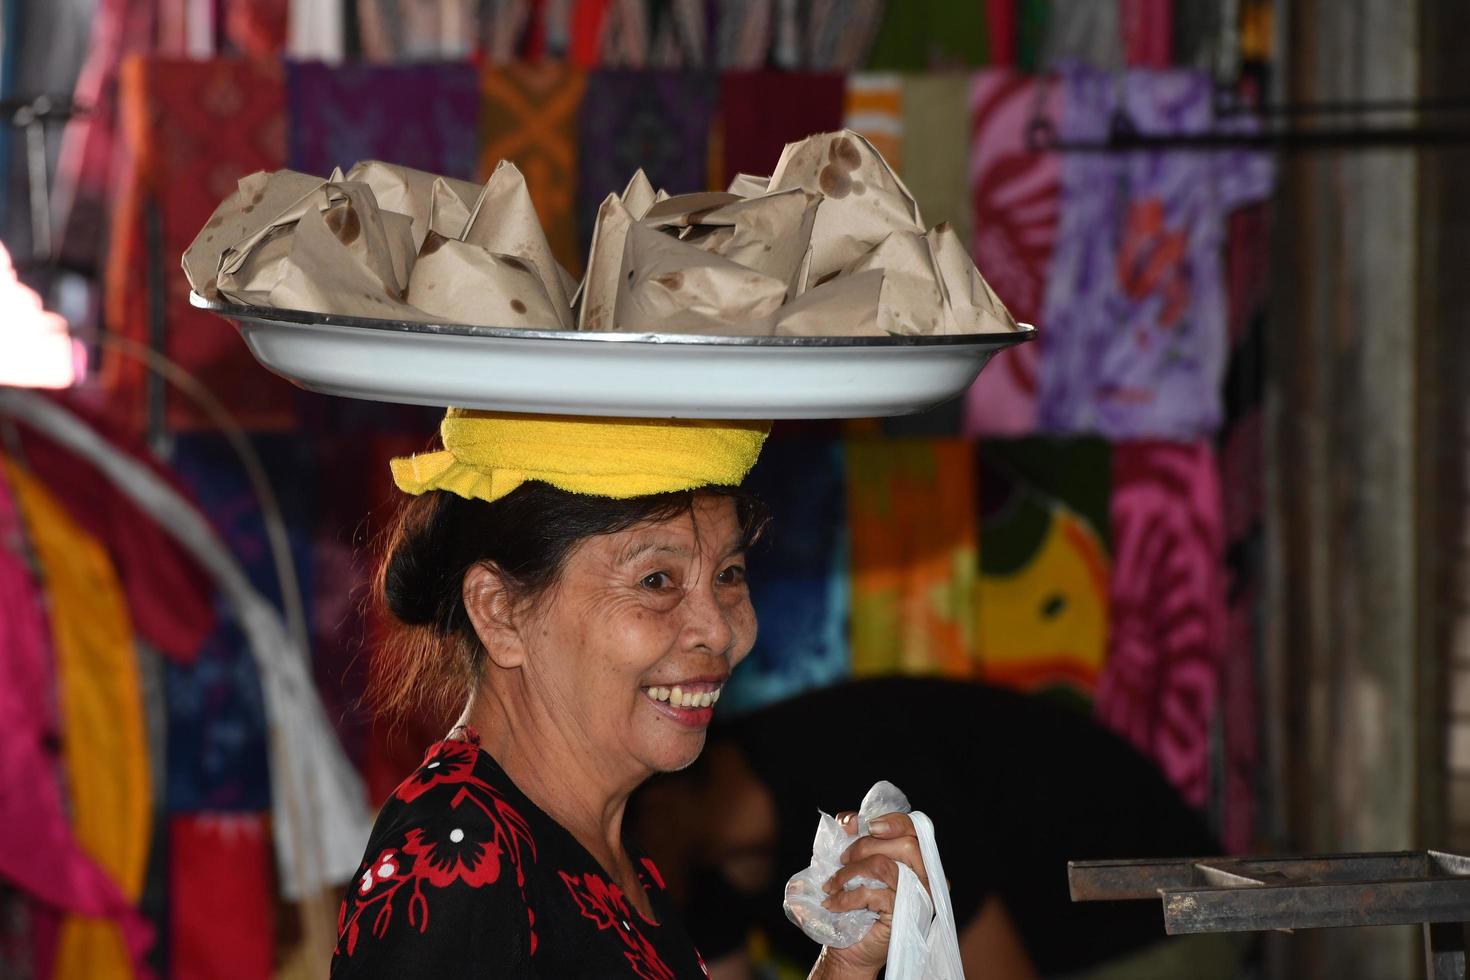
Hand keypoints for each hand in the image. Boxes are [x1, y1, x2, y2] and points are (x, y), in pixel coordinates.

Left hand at [810, 811, 928, 978]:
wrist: (847, 946)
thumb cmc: (852, 902)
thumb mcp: (851, 862)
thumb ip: (854, 836)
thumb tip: (851, 820)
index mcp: (916, 860)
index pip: (914, 829)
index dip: (893, 822)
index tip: (867, 826)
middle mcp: (925, 878)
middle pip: (906, 844)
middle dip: (865, 847)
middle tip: (842, 859)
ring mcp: (918, 898)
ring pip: (885, 866)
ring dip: (850, 872)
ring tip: (832, 884)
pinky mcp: (904, 915)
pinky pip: (874, 894)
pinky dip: (846, 897)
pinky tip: (833, 903)